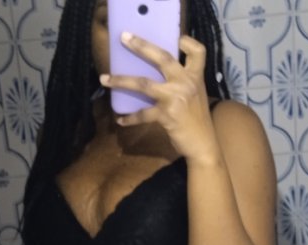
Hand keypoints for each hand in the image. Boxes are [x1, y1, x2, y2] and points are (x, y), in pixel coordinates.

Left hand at [100, 32, 218, 159]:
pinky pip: (142, 114)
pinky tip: (121, 120)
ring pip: (143, 84)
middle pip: (163, 58)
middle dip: (141, 46)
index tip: (177, 40)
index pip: (197, 52)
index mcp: (195, 77)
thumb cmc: (197, 121)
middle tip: (124, 38)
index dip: (187, 42)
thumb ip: (182, 84)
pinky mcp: (166, 114)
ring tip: (104, 79)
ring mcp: (175, 97)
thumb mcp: (195, 96)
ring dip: (121, 81)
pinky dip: (130, 118)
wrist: (203, 144)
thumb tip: (159, 78)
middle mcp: (186, 83)